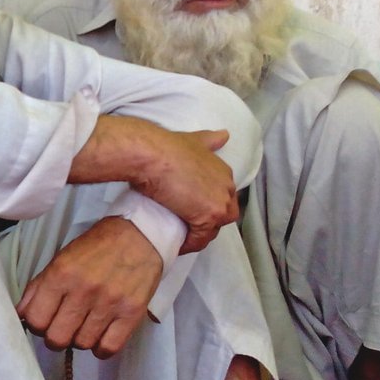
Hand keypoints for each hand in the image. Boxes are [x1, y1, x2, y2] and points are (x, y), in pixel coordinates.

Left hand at [17, 216, 162, 356]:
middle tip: (63, 328)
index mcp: (61, 274)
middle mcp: (83, 290)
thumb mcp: (60, 259)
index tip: (44, 322)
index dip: (36, 326)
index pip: (36, 320)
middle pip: (57, 338)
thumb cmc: (96, 247)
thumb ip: (38, 288)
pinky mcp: (132, 313)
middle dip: (56, 337)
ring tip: (85, 326)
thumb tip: (21, 315)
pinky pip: (109, 347)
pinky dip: (101, 347)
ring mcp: (109, 303)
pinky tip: (100, 335)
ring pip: (82, 344)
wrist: (139, 235)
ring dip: (80, 340)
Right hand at [70, 117, 237, 252]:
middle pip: (222, 215)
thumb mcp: (192, 139)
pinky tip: (175, 244)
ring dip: (197, 235)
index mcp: (223, 171)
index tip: (190, 211)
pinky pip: (200, 239)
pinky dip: (188, 244)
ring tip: (178, 238)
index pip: (222, 196)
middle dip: (206, 223)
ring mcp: (219, 202)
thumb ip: (209, 140)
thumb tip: (225, 135)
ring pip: (213, 229)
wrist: (152, 155)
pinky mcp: (208, 217)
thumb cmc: (165, 147)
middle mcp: (226, 187)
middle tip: (185, 226)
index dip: (206, 205)